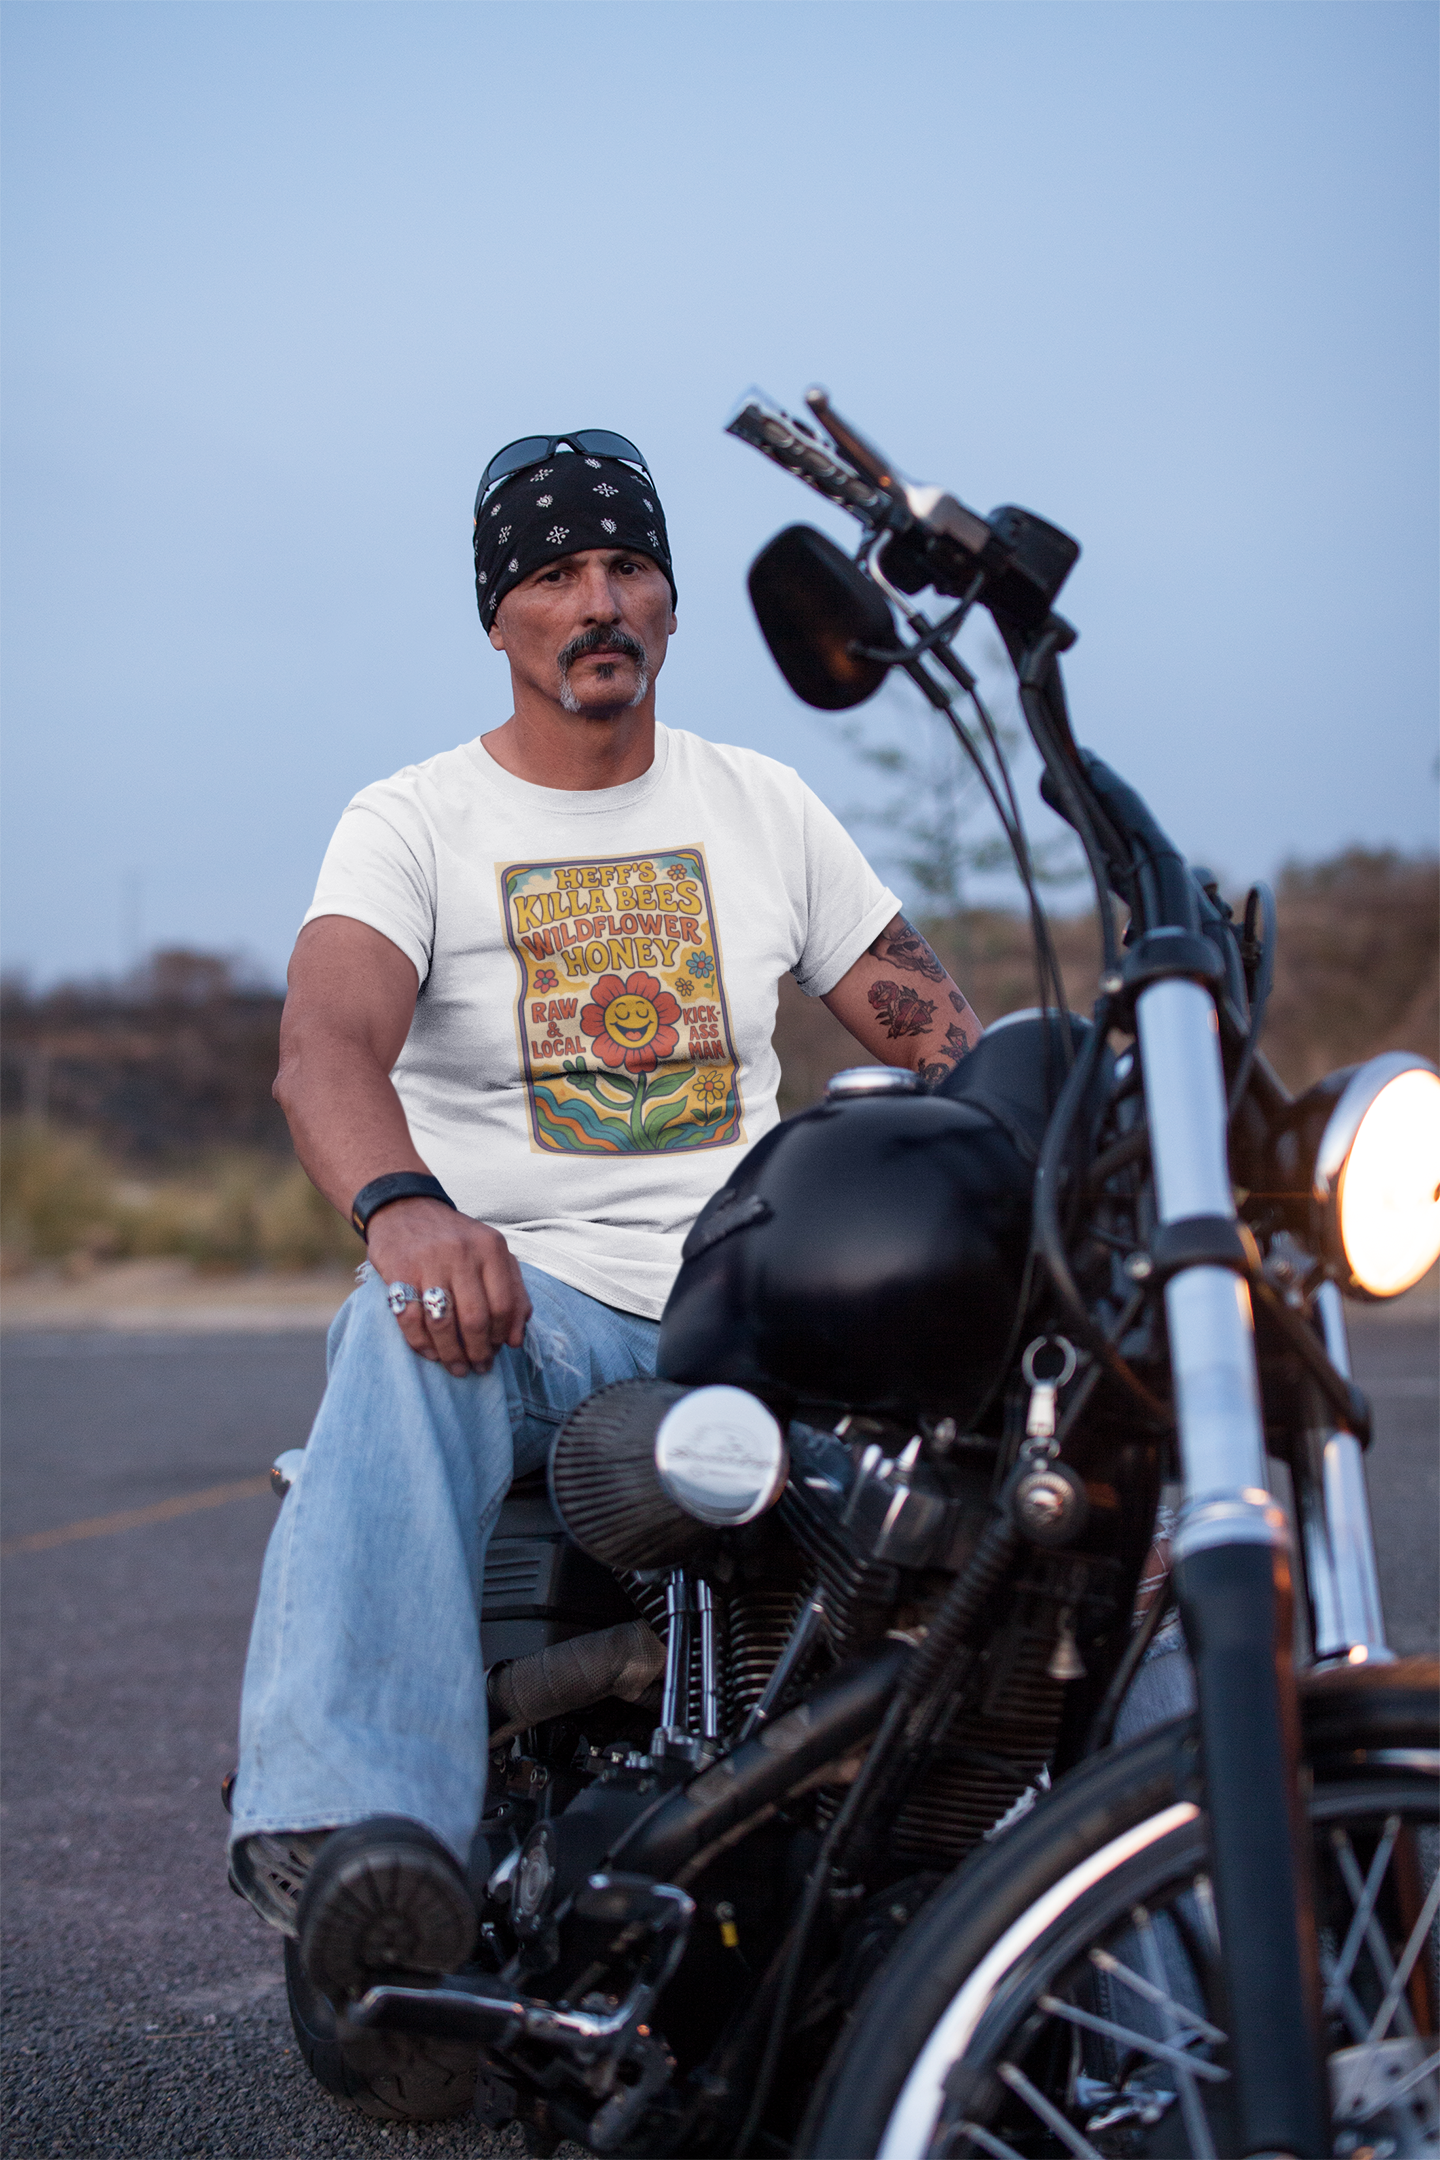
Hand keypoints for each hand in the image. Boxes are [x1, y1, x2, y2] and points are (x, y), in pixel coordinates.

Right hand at [365, 1199, 531, 1376]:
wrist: (404, 1208)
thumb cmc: (455, 1239)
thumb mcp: (491, 1252)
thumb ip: (513, 1289)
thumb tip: (516, 1338)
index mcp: (491, 1248)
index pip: (504, 1305)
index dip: (503, 1335)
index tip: (499, 1350)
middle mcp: (462, 1253)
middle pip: (475, 1319)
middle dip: (479, 1351)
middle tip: (479, 1367)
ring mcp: (429, 1262)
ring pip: (443, 1324)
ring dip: (451, 1354)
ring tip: (457, 1368)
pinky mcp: (399, 1272)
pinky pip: (411, 1320)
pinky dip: (422, 1344)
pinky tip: (431, 1353)